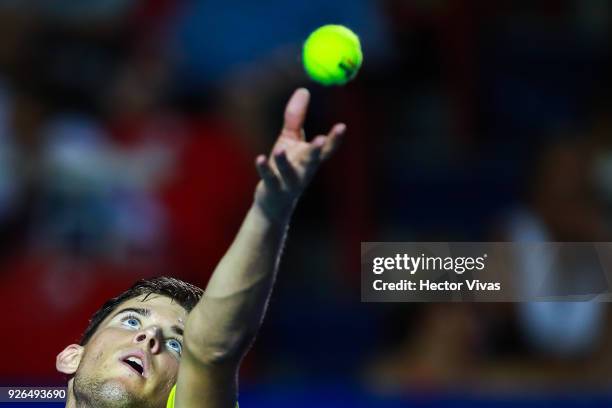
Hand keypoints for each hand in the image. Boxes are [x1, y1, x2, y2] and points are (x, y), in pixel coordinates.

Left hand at [254, 88, 344, 221]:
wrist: (274, 202)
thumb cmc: (286, 166)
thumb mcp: (290, 139)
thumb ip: (296, 116)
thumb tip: (303, 89)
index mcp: (311, 160)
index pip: (326, 150)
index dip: (334, 139)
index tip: (342, 126)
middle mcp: (304, 171)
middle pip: (312, 161)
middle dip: (316, 150)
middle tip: (320, 139)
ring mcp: (289, 182)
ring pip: (289, 171)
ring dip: (285, 161)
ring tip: (279, 150)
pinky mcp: (273, 188)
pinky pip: (269, 177)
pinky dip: (265, 168)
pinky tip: (260, 159)